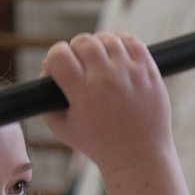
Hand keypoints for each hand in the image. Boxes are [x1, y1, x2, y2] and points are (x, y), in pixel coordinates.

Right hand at [40, 32, 173, 176]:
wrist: (139, 156)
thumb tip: (47, 67)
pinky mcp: (148, 70)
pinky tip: (116, 58)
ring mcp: (130, 73)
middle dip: (75, 51)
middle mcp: (107, 80)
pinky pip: (131, 40)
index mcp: (83, 94)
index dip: (54, 58)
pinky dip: (120, 43)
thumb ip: (45, 100)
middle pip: (83, 41)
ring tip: (99, 63)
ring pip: (107, 38)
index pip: (59, 55)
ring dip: (98, 46)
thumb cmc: (98, 144)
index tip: (59, 69)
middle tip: (80, 67)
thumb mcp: (62, 129)